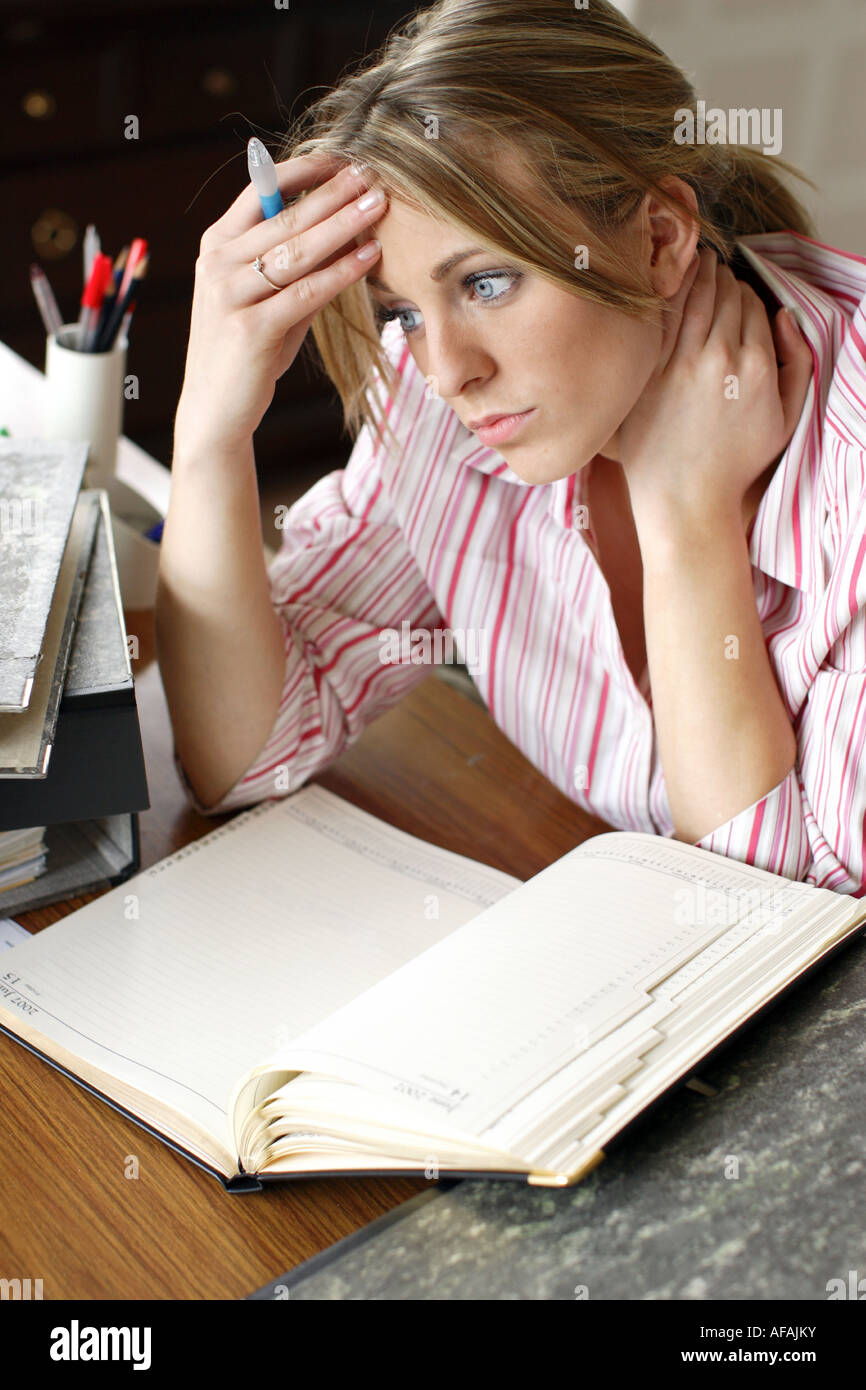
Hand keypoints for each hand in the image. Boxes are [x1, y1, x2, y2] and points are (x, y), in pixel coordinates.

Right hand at [174, 152, 386, 454]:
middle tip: (372, 172)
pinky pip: (306, 292)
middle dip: (333, 193)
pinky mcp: (250, 329)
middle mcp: (217, 264)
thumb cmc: (246, 353)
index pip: (260, 192)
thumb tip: (347, 232)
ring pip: (297, 251)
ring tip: (379, 204)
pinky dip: (341, 272)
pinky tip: (368, 256)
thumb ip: (298, 268)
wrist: (216, 410)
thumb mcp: (268, 301)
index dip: (304, 172)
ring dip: (343, 224)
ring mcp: (230, 296)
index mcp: (216, 246)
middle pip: (285, 218)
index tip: (344, 158)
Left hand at [618, 247, 812, 525]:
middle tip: (715, 266)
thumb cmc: (736, 463)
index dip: (745, 292)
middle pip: (724, 296)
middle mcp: (720, 359)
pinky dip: (666, 292)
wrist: (685, 499)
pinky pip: (660, 318)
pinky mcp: (649, 374)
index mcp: (757, 367)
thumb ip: (798, 363)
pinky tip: (666, 280)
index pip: (753, 305)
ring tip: (695, 263)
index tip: (736, 290)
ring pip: (692, 298)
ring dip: (696, 274)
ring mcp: (681, 365)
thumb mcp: (786, 419)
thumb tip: (785, 316)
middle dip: (722, 276)